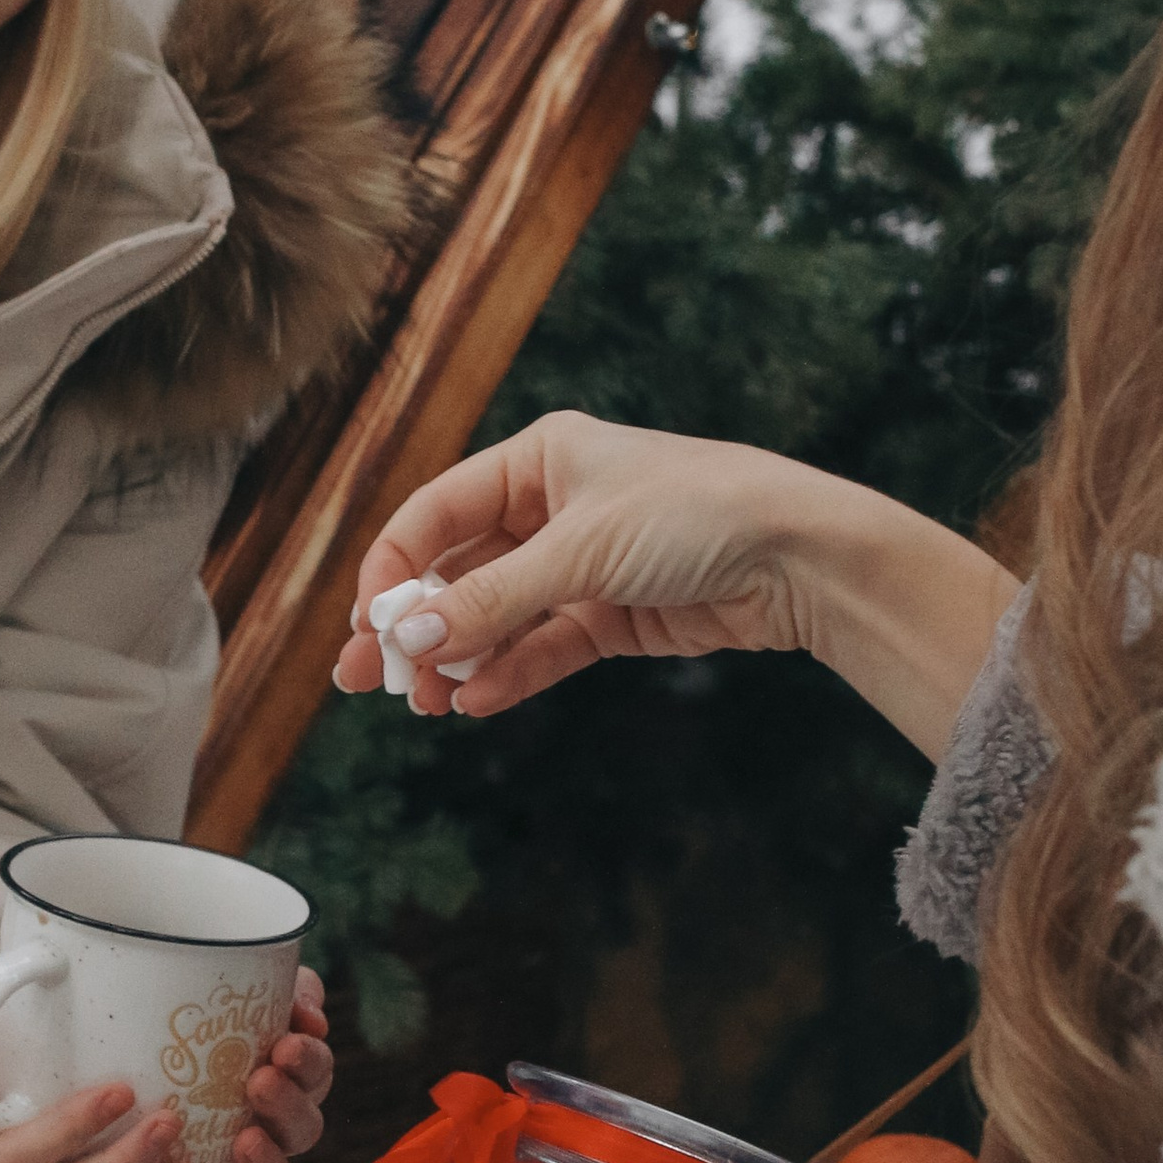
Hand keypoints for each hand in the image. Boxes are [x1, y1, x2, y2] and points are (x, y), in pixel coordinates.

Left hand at [178, 968, 335, 1162]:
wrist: (121, 1058)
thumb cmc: (193, 1017)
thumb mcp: (232, 989)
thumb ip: (279, 989)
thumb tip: (310, 1013)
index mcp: (290, 1077)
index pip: (316, 1074)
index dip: (310, 1063)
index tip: (286, 1043)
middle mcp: (276, 1125)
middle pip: (304, 1127)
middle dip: (289, 1104)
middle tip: (260, 1080)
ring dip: (269, 1160)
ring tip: (245, 1139)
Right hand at [331, 411, 1018, 761]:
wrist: (799, 555)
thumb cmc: (697, 514)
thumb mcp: (580, 552)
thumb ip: (491, 600)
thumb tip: (409, 637)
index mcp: (539, 459)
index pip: (437, 513)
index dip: (393, 568)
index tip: (366, 623)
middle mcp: (553, 507)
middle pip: (458, 571)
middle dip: (412, 625)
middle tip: (363, 678)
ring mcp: (583, 565)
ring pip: (497, 617)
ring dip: (458, 659)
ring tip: (424, 704)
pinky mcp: (615, 615)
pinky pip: (543, 647)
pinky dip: (509, 674)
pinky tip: (475, 701)